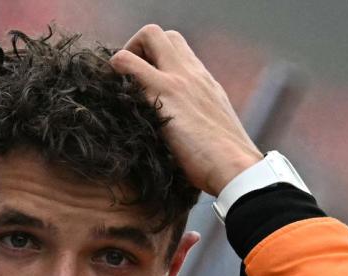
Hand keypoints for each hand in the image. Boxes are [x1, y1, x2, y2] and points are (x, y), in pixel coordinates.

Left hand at [111, 24, 261, 196]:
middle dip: (139, 49)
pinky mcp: (163, 93)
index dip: (154, 61)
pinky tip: (112, 99)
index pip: (178, 51)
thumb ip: (194, 122)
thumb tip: (179, 139)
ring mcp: (178, 79)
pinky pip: (128, 63)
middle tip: (127, 82)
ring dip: (127, 54)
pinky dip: (114, 71)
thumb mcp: (209, 131)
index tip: (141, 86)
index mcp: (204, 82)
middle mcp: (193, 73)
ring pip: (150, 35)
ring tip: (120, 88)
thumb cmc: (222, 162)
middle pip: (165, 35)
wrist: (235, 168)